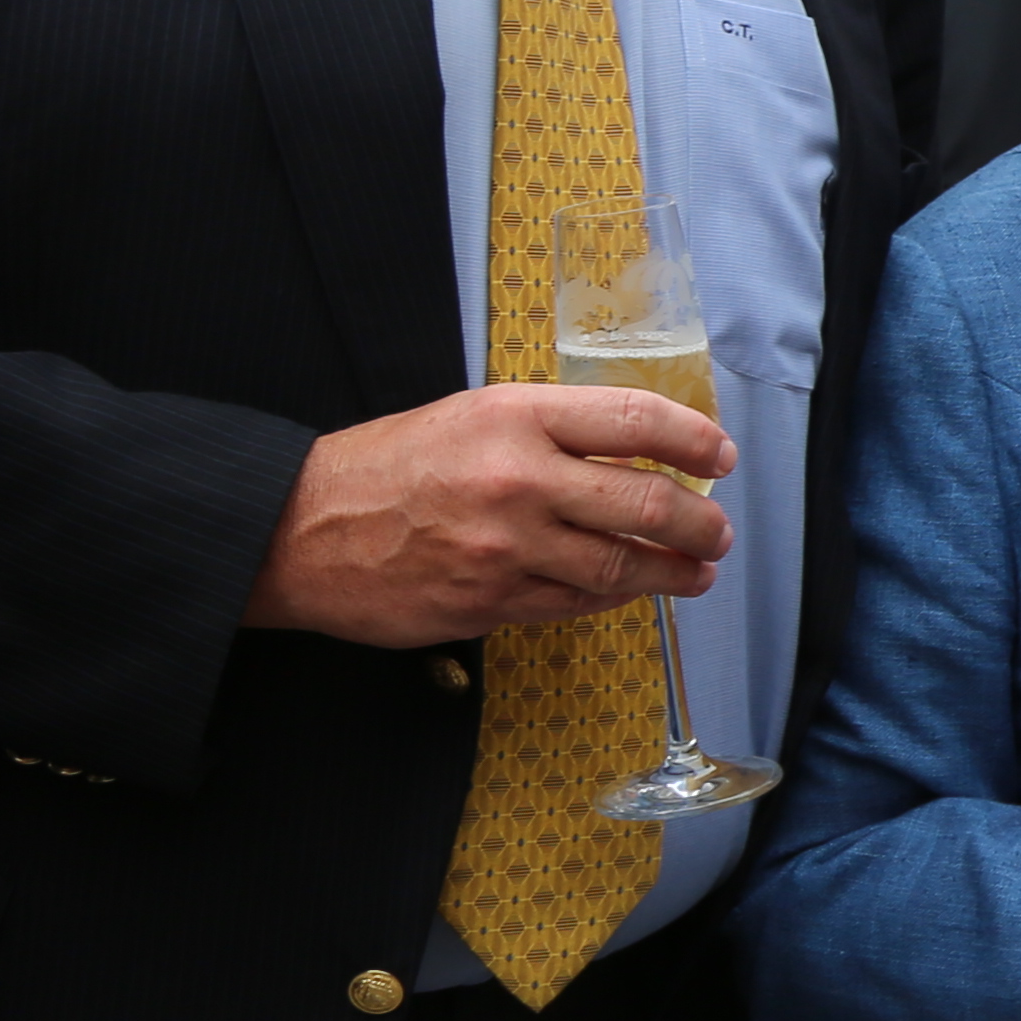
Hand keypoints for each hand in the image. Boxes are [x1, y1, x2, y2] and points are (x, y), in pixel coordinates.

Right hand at [247, 383, 732, 643]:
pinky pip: (573, 605)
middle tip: (719, 531)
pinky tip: (630, 592)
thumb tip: (633, 451)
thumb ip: (551, 430)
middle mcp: (518, 480)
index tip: (720, 457)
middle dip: (700, 523)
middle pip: (643, 501)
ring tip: (698, 572)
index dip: (693, 440)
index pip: (634, 420)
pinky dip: (613, 598)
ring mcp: (505, 549)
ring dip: (671, 572)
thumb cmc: (388, 464)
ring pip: (617, 565)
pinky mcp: (487, 605)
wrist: (300, 531)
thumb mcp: (472, 416)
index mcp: (515, 417)